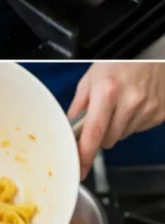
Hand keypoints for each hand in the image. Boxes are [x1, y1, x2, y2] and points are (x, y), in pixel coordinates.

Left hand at [68, 62, 164, 177]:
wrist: (153, 54)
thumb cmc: (121, 63)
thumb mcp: (91, 78)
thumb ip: (78, 105)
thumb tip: (68, 127)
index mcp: (107, 92)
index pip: (93, 134)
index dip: (85, 155)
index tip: (80, 169)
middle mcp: (130, 102)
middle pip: (107, 139)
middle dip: (100, 133)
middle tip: (102, 115)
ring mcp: (148, 109)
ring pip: (123, 136)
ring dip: (117, 127)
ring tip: (119, 105)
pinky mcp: (160, 114)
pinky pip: (139, 129)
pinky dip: (132, 122)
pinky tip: (133, 105)